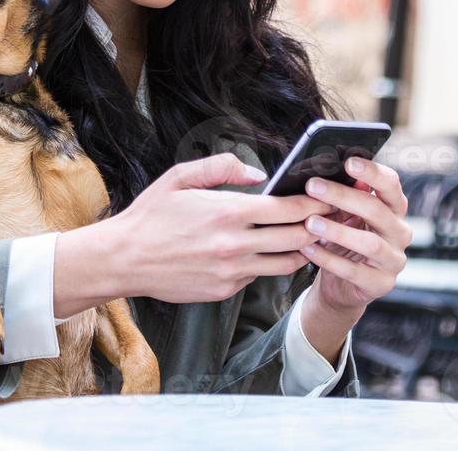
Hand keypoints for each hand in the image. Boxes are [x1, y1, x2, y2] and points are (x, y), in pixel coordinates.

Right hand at [106, 152, 332, 304]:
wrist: (124, 259)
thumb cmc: (151, 215)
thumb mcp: (181, 177)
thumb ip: (223, 167)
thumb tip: (259, 174)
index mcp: (228, 211)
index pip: (288, 208)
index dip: (314, 202)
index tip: (328, 195)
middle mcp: (235, 244)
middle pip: (297, 237)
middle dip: (320, 225)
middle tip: (333, 216)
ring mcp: (231, 271)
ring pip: (285, 263)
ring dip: (302, 249)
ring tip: (312, 237)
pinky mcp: (225, 290)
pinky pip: (258, 276)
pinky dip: (269, 264)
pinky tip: (271, 252)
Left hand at [299, 157, 411, 316]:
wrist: (343, 286)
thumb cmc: (344, 242)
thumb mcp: (346, 217)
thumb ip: (346, 196)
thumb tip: (331, 169)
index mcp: (395, 209)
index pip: (391, 185)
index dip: (372, 172)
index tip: (348, 162)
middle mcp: (400, 232)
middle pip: (377, 210)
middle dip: (343, 196)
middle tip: (313, 186)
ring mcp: (394, 260)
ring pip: (369, 243)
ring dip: (338, 230)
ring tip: (310, 222)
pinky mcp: (380, 284)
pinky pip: (353, 270)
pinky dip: (328, 258)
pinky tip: (307, 249)